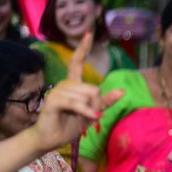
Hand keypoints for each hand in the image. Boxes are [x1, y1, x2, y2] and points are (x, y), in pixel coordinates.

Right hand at [30, 32, 122, 150]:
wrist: (49, 139)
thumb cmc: (68, 125)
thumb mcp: (91, 112)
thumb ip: (104, 101)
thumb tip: (122, 91)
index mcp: (72, 84)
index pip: (77, 61)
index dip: (83, 47)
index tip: (88, 33)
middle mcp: (64, 84)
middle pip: (94, 88)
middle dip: (96, 104)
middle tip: (88, 115)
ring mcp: (58, 91)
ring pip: (88, 95)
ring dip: (90, 110)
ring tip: (81, 118)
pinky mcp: (54, 100)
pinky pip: (77, 103)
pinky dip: (87, 112)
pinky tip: (92, 118)